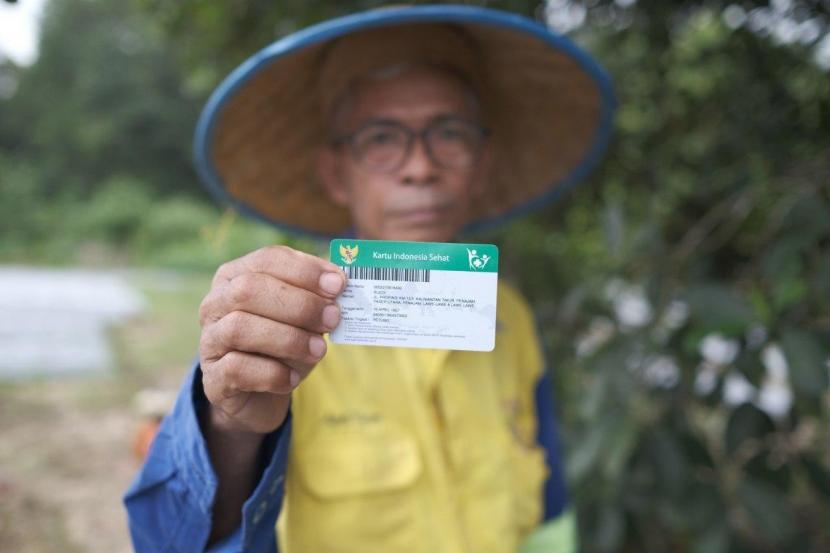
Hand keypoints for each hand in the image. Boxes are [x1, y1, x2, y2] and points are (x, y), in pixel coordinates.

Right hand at [198, 245, 344, 434]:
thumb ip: (318, 299)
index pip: (267, 259)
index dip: (304, 270)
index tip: (338, 284)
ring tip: (320, 351)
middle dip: (298, 304)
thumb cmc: (283, 346)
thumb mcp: (304, 318)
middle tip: (333, 319)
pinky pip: (236, 369)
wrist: (259, 395)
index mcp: (237, 276)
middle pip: (248, 290)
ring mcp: (209, 340)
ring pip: (239, 328)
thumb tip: (340, 283)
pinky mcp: (212, 378)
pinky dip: (272, 374)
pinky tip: (292, 379)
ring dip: (289, 339)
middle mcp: (215, 303)